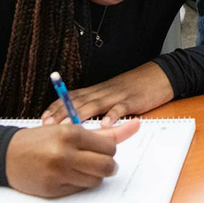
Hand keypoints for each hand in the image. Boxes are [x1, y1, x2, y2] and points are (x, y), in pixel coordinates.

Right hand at [5, 119, 139, 197]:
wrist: (5, 155)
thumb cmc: (41, 140)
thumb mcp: (70, 129)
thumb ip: (105, 132)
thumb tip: (136, 126)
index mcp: (71, 133)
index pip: (109, 147)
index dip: (107, 150)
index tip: (100, 150)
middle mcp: (65, 153)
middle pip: (106, 166)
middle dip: (107, 166)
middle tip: (99, 163)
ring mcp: (58, 173)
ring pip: (95, 180)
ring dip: (93, 175)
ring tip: (79, 167)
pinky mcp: (52, 189)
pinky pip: (79, 189)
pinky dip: (78, 183)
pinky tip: (66, 175)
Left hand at [41, 63, 173, 125]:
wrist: (160, 75)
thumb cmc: (135, 87)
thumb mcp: (113, 93)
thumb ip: (97, 105)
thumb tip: (78, 121)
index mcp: (98, 90)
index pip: (72, 96)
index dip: (57, 106)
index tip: (43, 118)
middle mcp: (104, 91)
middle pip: (79, 101)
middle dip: (62, 113)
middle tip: (48, 125)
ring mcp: (118, 95)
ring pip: (96, 104)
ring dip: (80, 115)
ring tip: (68, 127)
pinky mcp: (134, 100)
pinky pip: (121, 108)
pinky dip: (113, 116)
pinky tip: (105, 125)